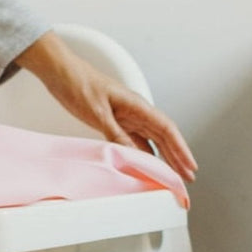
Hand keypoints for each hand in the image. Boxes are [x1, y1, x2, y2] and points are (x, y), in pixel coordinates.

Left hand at [13, 31, 196, 181]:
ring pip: (152, 140)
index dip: (181, 149)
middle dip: (178, 157)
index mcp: (137, 106)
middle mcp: (136, 112)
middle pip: (164, 137)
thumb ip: (115, 133)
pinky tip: (145, 166)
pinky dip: (143, 154)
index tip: (190, 166)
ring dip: (163, 158)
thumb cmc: (78, 84)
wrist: (61, 73)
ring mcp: (127, 117)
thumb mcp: (97, 112)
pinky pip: (135, 141)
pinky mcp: (115, 122)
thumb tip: (133, 153)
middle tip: (187, 178)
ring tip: (172, 175)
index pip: (167, 130)